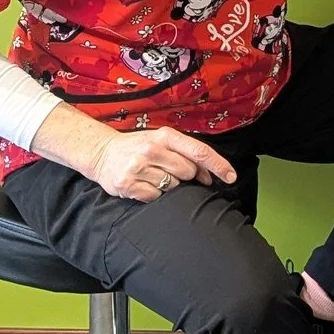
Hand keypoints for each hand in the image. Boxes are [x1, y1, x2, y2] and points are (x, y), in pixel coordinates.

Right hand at [87, 126, 237, 202]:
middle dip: (188, 176)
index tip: (231, 177)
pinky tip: (145, 184)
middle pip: (188, 172)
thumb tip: (210, 175)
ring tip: (155, 175)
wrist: (102, 153)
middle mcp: (151, 150)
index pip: (199, 151)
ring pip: (173, 186)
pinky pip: (156, 197)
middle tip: (173, 171)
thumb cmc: (138, 146)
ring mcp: (138, 168)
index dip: (218, 165)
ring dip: (170, 185)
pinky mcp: (128, 185)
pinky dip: (154, 194)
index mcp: (164, 136)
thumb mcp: (162, 141)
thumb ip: (186, 153)